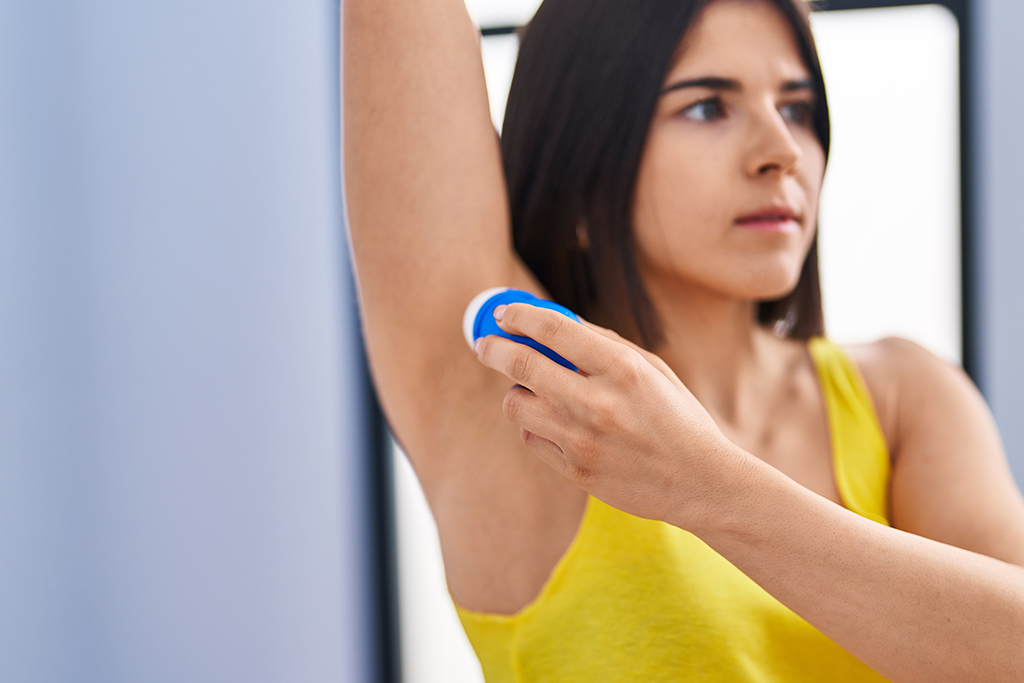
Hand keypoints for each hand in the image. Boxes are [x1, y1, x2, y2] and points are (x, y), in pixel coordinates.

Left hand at [473, 302, 741, 528]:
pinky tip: (552, 422)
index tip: (503, 313)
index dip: (520, 315)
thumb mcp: (652, 369)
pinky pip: (530, 438)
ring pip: (516, 404)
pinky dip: (533, 424)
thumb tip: (556, 322)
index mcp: (623, 369)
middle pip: (522, 365)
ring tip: (534, 390)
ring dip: (516, 391)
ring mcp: (583, 441)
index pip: (554, 329)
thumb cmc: (677, 418)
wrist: (702, 483)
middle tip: (484, 344)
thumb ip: (604, 344)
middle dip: (493, 348)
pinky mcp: (575, 472)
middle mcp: (598, 404)